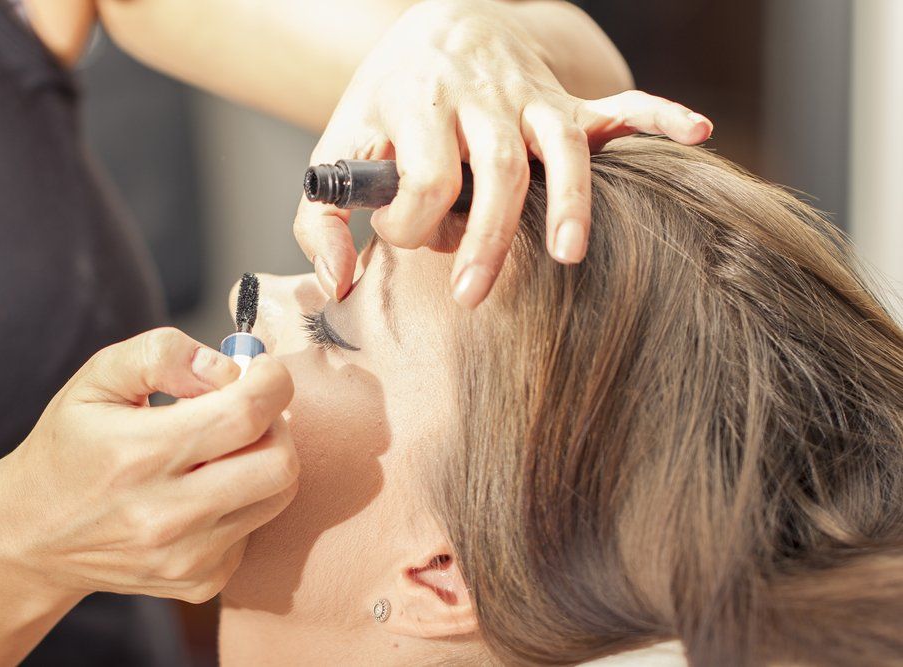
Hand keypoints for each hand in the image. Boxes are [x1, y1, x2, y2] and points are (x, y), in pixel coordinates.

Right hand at [0, 328, 297, 602]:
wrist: (32, 537)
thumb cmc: (72, 445)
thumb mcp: (97, 379)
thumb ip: (162, 353)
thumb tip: (226, 367)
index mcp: (140, 454)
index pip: (248, 414)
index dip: (271, 381)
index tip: (260, 370)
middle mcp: (167, 515)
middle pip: (280, 463)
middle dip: (277, 423)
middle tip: (247, 409)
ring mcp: (187, 556)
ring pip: (278, 495)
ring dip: (265, 459)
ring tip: (225, 447)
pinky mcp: (200, 581)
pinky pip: (256, 528)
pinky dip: (244, 499)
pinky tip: (206, 489)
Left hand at [293, 0, 711, 307]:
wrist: (430, 32)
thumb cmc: (384, 108)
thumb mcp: (336, 154)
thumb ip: (319, 222)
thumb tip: (337, 285)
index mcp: (415, 106)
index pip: (423, 182)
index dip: (410, 227)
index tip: (404, 236)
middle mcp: (475, 96)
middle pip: (495, 170)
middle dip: (488, 237)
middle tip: (474, 295)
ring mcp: (525, 94)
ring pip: (558, 144)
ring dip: (573, 200)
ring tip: (569, 255)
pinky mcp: (562, 95)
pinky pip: (618, 100)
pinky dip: (657, 116)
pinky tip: (694, 132)